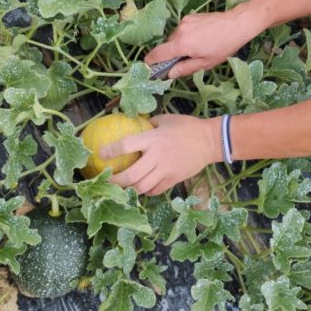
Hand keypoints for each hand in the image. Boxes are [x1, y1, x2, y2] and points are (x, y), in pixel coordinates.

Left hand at [103, 114, 220, 195]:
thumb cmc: (187, 126)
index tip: (100, 153)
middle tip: (106, 180)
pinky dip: (145, 191)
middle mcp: (157, 157)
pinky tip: (141, 188)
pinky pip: (154, 190)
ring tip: (121, 187)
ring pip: (141, 187)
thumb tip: (135, 126)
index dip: (111, 151)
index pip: (126, 145)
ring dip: (128, 188)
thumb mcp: (166, 119)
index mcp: (153, 139)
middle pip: (131, 175)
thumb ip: (149, 124)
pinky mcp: (173, 180)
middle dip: (115, 181)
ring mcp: (165, 171)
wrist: (209, 141)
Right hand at [145, 7, 260, 78]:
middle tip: (186, 61)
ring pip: (175, 37)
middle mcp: (179, 31)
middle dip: (172, 54)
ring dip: (180, 45)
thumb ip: (185, 69)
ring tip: (198, 48)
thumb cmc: (223, 46)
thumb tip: (170, 74)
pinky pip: (182, 29)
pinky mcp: (190, 16)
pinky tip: (200, 38)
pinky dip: (186, 36)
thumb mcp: (206, 63)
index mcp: (182, 44)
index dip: (151, 61)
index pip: (158, 53)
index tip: (148, 67)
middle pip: (167, 45)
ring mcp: (184, 21)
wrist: (237, 24)